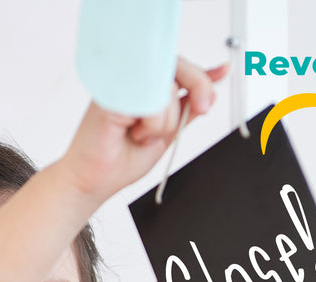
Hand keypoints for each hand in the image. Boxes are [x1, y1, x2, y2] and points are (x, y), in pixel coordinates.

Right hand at [61, 58, 226, 202]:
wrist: (92, 181)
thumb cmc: (118, 160)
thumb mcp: (165, 133)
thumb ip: (185, 111)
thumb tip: (210, 93)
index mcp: (141, 86)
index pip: (176, 67)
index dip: (202, 70)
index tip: (223, 72)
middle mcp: (129, 80)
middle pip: (177, 67)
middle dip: (198, 86)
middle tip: (204, 106)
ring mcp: (120, 84)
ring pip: (167, 88)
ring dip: (165, 121)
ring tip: (142, 135)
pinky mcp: (112, 94)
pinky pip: (152, 102)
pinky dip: (152, 124)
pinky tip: (133, 133)